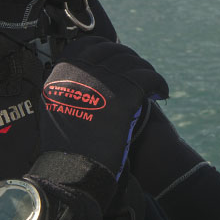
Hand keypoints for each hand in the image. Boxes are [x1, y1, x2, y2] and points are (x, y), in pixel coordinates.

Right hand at [40, 36, 167, 177]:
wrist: (72, 174)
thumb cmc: (67, 148)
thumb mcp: (57, 108)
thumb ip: (70, 86)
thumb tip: (93, 69)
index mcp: (59, 75)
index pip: (87, 45)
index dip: (107, 48)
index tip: (119, 58)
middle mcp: (78, 73)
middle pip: (113, 51)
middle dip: (130, 60)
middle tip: (140, 74)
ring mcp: (100, 82)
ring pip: (134, 63)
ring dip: (146, 72)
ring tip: (153, 85)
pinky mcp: (122, 96)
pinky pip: (149, 78)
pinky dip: (159, 83)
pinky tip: (162, 92)